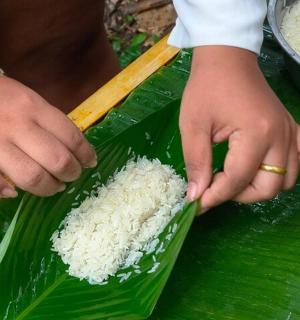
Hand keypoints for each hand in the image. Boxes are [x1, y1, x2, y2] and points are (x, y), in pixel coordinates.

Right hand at [0, 76, 96, 197]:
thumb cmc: (1, 97)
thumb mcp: (30, 100)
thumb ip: (51, 123)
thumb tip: (74, 152)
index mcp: (33, 107)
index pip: (71, 137)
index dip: (86, 154)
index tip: (91, 161)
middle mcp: (16, 125)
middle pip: (57, 160)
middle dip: (72, 173)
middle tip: (73, 175)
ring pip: (32, 177)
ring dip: (49, 187)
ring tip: (56, 186)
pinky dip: (6, 192)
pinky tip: (16, 192)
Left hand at [180, 46, 298, 211]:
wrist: (226, 59)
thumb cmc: (206, 88)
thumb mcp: (193, 125)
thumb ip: (196, 163)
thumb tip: (196, 196)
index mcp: (257, 134)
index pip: (237, 180)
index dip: (215, 196)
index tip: (196, 203)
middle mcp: (280, 137)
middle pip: (268, 188)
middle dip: (238, 195)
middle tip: (214, 186)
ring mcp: (289, 132)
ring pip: (285, 180)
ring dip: (257, 187)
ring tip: (232, 177)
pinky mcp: (290, 129)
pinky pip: (296, 162)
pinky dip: (279, 172)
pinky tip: (259, 167)